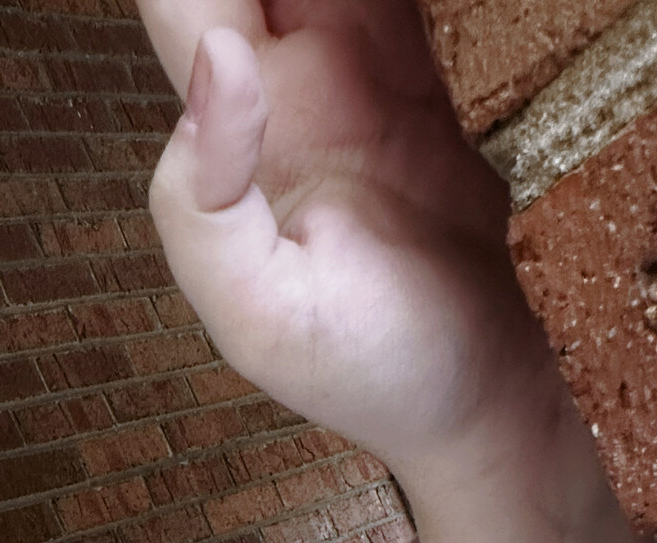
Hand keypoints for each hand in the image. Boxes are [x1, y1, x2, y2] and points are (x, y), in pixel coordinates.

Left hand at [137, 0, 656, 542]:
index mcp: (220, 135)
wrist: (476, 390)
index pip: (180, 2)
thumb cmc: (363, 368)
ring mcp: (346, 65)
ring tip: (366, 6)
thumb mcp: (258, 314)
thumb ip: (203, 200)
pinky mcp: (413, 67)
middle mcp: (273, 82)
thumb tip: (219, 57)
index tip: (246, 3)